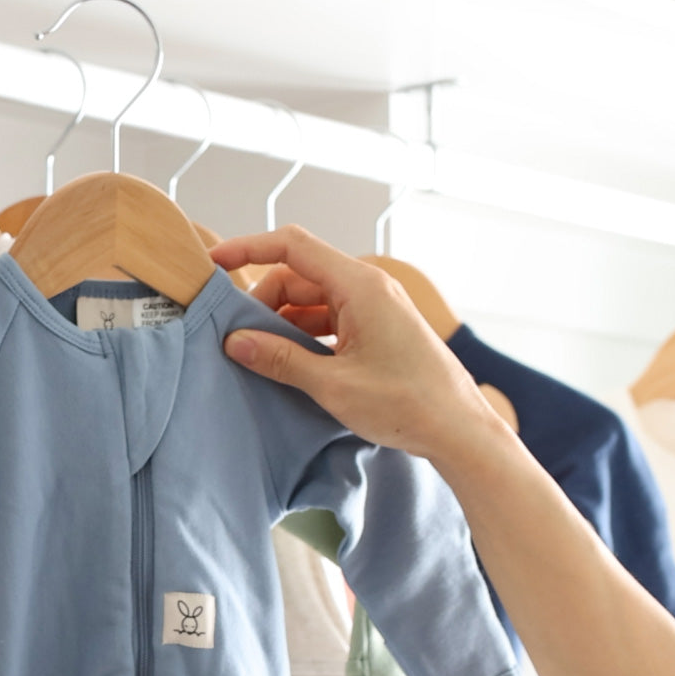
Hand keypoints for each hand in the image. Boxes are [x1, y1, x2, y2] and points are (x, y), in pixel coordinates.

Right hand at [211, 226, 503, 463]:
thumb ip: (281, 360)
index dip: (248, 249)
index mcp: (360, 286)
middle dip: (265, 302)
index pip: (291, 246)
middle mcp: (370, 288)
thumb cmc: (407, 404)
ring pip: (315, 301)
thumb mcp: (333, 385)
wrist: (459, 429)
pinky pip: (333, 321)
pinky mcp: (382, 330)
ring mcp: (377, 309)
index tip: (215, 264)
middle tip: (239, 339)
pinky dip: (308, 336)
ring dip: (285, 323)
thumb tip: (236, 342)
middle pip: (300, 276)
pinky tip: (294, 365)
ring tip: (262, 357)